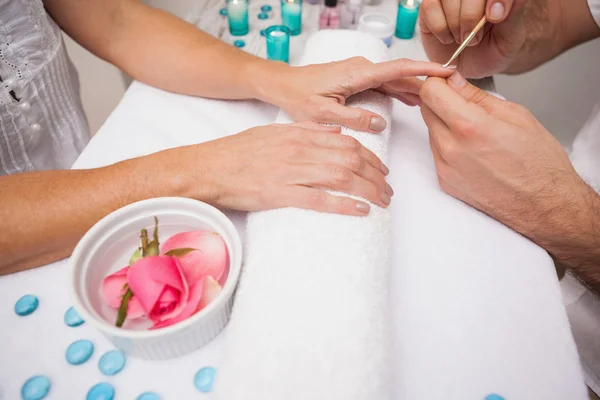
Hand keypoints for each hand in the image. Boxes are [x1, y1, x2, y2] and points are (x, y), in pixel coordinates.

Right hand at [182, 122, 391, 215]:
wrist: (207, 168)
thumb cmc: (237, 152)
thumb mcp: (273, 131)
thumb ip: (306, 130)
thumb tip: (335, 132)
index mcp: (298, 134)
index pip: (346, 142)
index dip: (370, 156)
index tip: (382, 169)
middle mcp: (298, 150)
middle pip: (350, 160)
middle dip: (376, 175)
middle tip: (389, 190)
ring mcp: (289, 172)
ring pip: (340, 177)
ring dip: (368, 190)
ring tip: (383, 201)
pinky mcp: (279, 194)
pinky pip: (318, 199)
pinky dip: (343, 204)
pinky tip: (361, 210)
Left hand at [262, 57, 453, 132]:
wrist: (284, 85)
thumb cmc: (299, 97)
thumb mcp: (323, 113)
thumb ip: (353, 118)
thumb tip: (380, 123)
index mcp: (357, 74)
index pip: (399, 69)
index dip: (425, 71)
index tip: (447, 72)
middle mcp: (361, 69)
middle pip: (401, 75)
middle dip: (425, 83)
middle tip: (448, 95)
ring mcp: (360, 72)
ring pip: (393, 79)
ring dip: (413, 88)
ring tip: (435, 100)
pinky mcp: (356, 78)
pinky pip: (384, 83)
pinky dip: (399, 91)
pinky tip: (411, 101)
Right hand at [419, 0, 526, 77]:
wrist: (466, 68)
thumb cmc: (489, 52)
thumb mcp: (509, 40)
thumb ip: (513, 16)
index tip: (495, 18)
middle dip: (471, 16)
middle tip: (475, 39)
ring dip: (455, 23)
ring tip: (460, 39)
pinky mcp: (430, 6)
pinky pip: (430, 7)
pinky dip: (439, 27)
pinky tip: (446, 37)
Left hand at [419, 72, 592, 238]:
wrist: (545, 205)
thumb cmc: (539, 162)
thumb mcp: (515, 115)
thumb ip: (476, 96)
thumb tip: (453, 80)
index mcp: (470, 126)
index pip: (430, 91)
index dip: (438, 81)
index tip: (449, 81)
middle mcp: (451, 148)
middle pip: (426, 109)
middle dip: (441, 100)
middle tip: (465, 103)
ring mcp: (445, 168)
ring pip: (430, 130)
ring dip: (445, 123)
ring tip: (475, 131)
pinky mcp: (444, 182)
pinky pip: (436, 152)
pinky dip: (448, 144)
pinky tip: (473, 150)